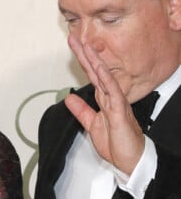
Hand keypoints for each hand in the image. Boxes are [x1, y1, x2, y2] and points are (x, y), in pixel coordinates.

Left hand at [65, 34, 144, 174]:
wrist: (130, 160)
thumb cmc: (116, 144)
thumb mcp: (91, 124)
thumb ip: (81, 110)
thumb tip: (69, 97)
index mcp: (103, 99)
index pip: (90, 75)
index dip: (81, 60)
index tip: (73, 46)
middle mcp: (109, 97)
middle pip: (95, 71)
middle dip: (84, 54)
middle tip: (74, 37)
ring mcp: (116, 102)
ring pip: (104, 76)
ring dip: (95, 61)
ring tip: (86, 46)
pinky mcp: (120, 110)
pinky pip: (113, 91)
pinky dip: (106, 79)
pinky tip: (100, 68)